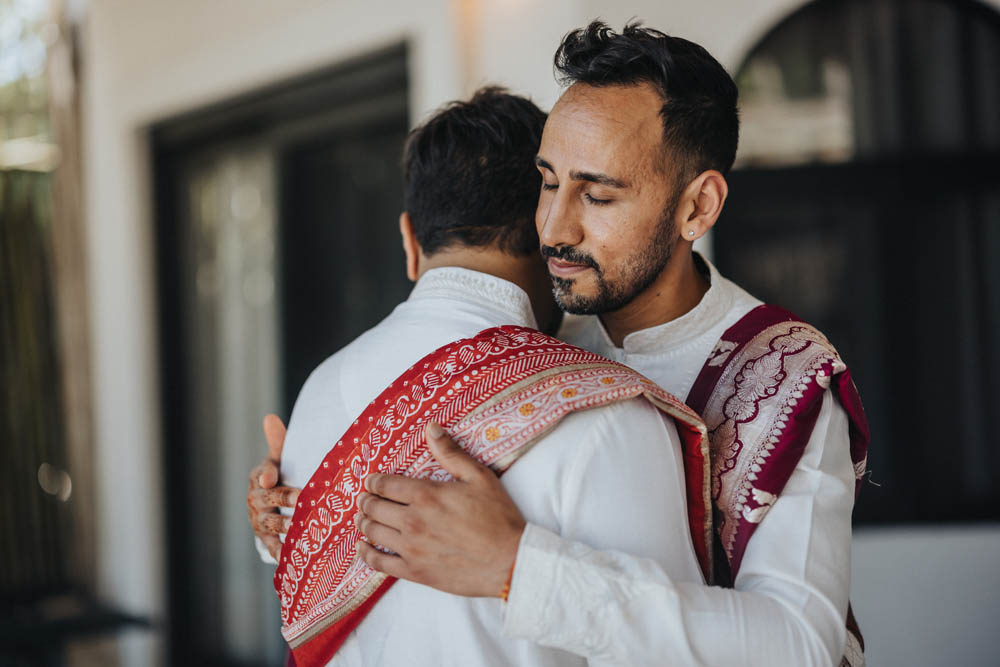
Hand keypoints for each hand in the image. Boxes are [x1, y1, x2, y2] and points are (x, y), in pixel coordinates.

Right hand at [246, 414, 300, 559]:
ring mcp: (260, 520)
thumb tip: (270, 417)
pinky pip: (272, 546)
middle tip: (301, 499)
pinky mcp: (266, 539)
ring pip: (270, 523)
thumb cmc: (281, 475)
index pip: (262, 473)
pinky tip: (290, 556)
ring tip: (299, 528)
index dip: (266, 475)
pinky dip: (279, 552)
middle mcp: (256, 499)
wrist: (273, 506)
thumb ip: (277, 441)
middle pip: (267, 499)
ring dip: (284, 526)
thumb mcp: (279, 457)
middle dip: (283, 498)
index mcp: (260, 476)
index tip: (271, 476)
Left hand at [355, 422, 525, 596]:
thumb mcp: (479, 477)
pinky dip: (366, 553)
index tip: (371, 481)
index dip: (373, 481)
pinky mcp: (415, 571)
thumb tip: (431, 428)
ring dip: (364, 522)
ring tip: (363, 518)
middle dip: (366, 500)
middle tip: (365, 498)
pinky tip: (364, 547)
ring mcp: (411, 548)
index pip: (385, 484)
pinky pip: (379, 563)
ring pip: (373, 533)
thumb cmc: (498, 518)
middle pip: (374, 508)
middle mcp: (413, 521)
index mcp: (426, 495)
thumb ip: (451, 453)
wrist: (509, 561)